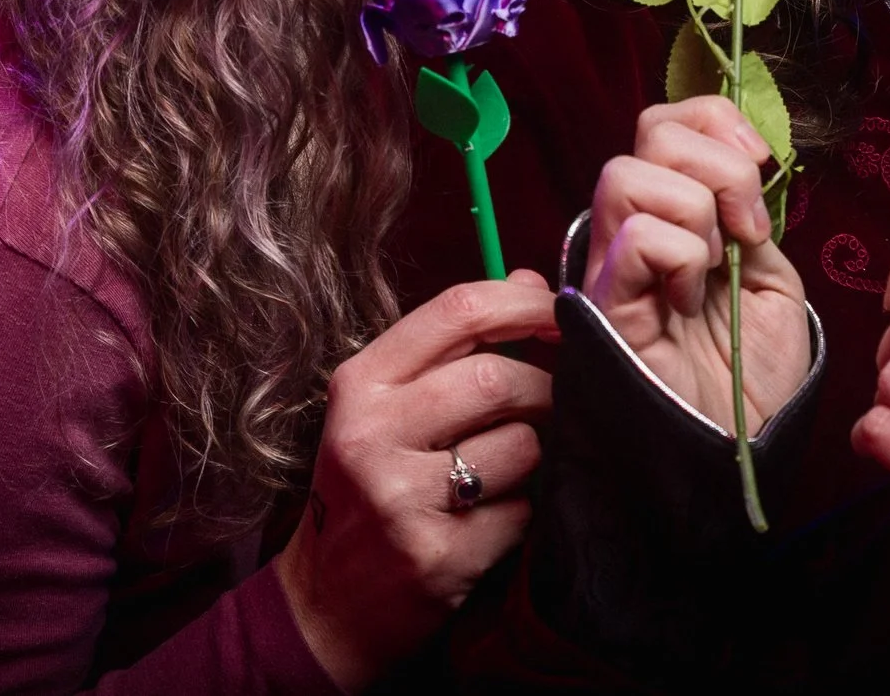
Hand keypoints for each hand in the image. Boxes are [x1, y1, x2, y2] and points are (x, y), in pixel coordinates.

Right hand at [274, 271, 557, 692]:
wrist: (325, 607)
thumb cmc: (370, 490)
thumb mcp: (389, 408)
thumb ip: (454, 345)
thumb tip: (529, 281)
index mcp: (360, 385)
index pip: (458, 311)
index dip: (526, 303)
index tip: (564, 312)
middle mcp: (370, 435)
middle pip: (501, 378)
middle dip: (545, 390)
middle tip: (550, 408)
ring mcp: (400, 500)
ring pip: (523, 446)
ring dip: (535, 458)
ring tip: (505, 474)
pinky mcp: (435, 557)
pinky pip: (522, 512)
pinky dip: (522, 515)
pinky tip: (490, 525)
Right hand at [584, 95, 811, 433]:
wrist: (744, 445)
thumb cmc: (756, 372)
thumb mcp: (772, 273)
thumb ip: (749, 212)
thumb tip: (742, 158)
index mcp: (676, 213)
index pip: (670, 121)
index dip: (718, 120)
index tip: (762, 165)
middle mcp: (635, 227)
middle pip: (650, 130)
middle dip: (720, 163)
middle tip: (749, 228)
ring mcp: (613, 263)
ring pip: (627, 174)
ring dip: (698, 211)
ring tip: (715, 268)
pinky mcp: (604, 304)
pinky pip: (636, 238)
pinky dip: (682, 260)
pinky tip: (689, 303)